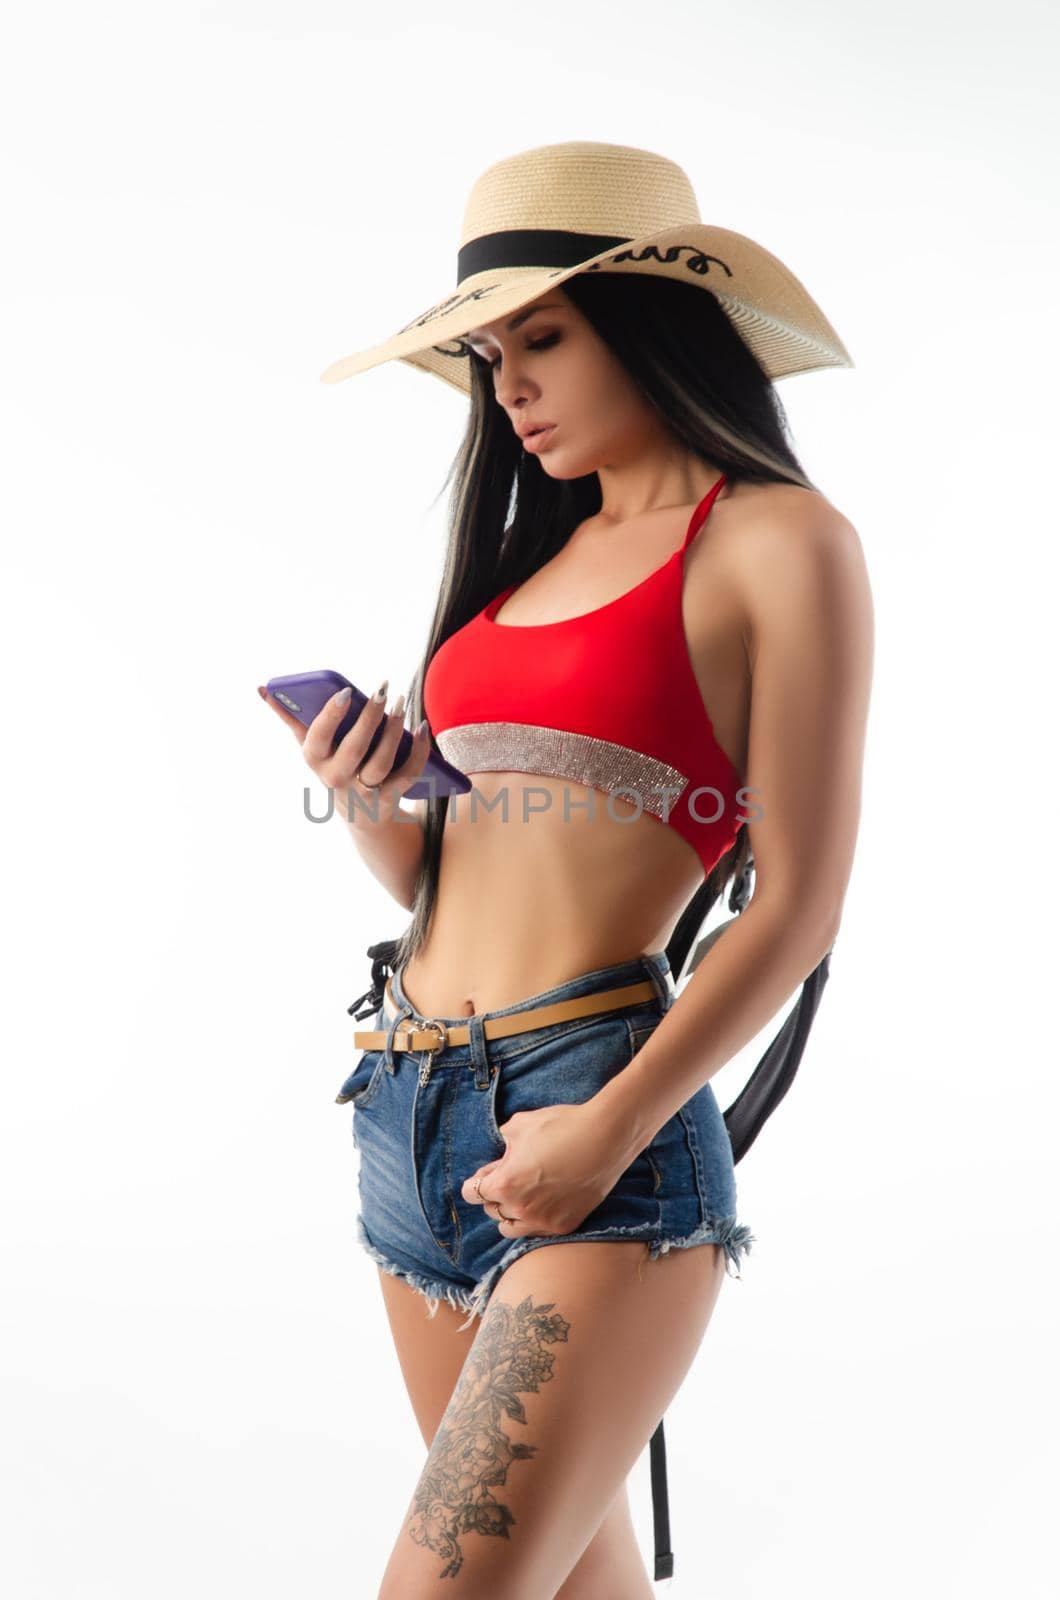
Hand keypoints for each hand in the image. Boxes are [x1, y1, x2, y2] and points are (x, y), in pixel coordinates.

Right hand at [257, 681, 429, 821]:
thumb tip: (262, 689)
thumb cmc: (333, 764)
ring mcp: (363, 791)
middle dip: (368, 719)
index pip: (318, 738)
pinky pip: (407, 774)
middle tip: (382, 690)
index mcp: (315, 760)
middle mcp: (336, 779)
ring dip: (393, 732)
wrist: (359, 813)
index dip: (331, 716)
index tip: (346, 692)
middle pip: (354, 749)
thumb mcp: (311, 745)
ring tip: (400, 704)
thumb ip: (289, 717)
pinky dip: (418, 751)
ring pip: (381, 762)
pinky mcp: (389, 798)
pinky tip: (422, 728)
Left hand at [461, 1101, 627, 1238]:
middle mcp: (521, 1209)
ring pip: (510, 1228)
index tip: (488, 1172)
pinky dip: (535, 1218)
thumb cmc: (561, 1126)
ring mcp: (543, 1221)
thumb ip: (502, 1144)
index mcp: (504, 1184)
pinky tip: (545, 1200)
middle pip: (491, 1209)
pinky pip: (537, 1230)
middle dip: (496, 1193)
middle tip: (512, 1175)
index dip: (477, 1180)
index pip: (471, 1193)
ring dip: (511, 1212)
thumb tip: (501, 1158)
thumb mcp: (519, 1125)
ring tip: (524, 1193)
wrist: (606, 1138)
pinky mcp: (565, 1226)